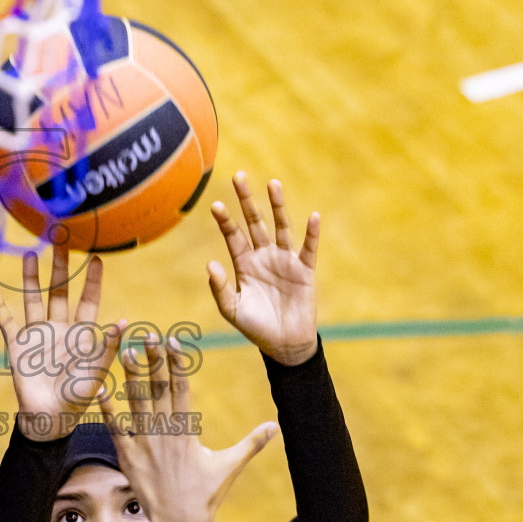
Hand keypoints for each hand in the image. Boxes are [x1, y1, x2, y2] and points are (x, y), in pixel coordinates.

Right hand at [0, 243, 123, 440]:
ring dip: (32, 278)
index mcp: (81, 335)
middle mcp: (59, 329)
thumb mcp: (96, 372)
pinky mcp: (17, 346)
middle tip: (62, 241)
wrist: (49, 419)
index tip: (96, 257)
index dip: (92, 281)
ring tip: (32, 254)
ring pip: (33, 299)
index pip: (88, 301)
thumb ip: (108, 347)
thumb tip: (124, 321)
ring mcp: (37, 335)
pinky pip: (6, 322)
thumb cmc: (77, 399)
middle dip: (61, 268)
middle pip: (60, 292)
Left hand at [97, 335, 275, 521]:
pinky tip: (100, 390)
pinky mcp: (128, 456)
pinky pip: (115, 429)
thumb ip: (252, 442)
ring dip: (130, 377)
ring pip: (136, 403)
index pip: (182, 389)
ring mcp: (145, 443)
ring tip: (124, 351)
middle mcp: (166, 432)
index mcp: (187, 430)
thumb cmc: (206, 494)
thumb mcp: (230, 466)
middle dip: (154, 360)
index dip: (177, 363)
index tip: (174, 341)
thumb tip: (277, 426)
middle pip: (159, 389)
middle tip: (148, 334)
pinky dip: (107, 411)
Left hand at [207, 172, 319, 365]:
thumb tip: (210, 264)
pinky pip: (308, 248)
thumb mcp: (232, 310)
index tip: (216, 204)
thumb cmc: (255, 327)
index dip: (225, 220)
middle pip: (254, 222)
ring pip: (281, 227)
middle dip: (247, 200)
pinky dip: (311, 233)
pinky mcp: (304, 270)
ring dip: (277, 206)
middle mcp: (263, 256)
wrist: (284, 344)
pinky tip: (312, 216)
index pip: (233, 235)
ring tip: (272, 183)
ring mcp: (284, 260)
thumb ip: (220, 289)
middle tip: (239, 176)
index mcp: (244, 263)